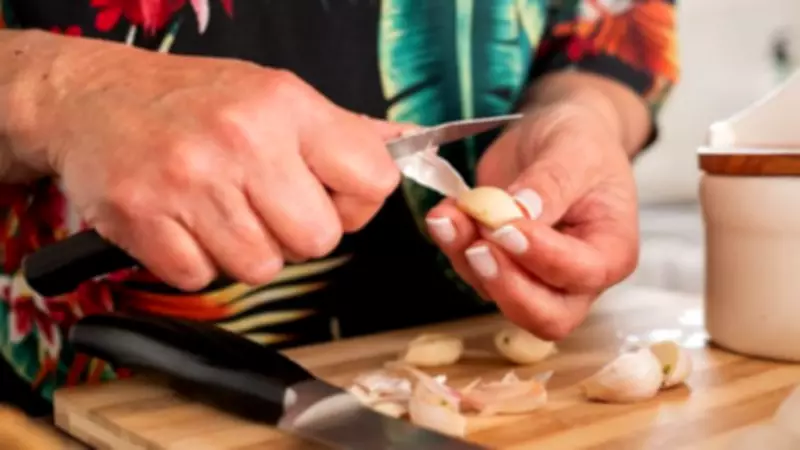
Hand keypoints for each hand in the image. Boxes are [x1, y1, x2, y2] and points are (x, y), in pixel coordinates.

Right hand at [18, 42, 407, 290]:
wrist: (91, 96)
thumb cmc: (193, 100)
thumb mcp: (275, 94)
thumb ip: (343, 131)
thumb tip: (408, 145)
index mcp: (287, 105)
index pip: (373, 181)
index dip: (356, 202)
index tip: (330, 195)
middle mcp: (242, 140)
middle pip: (319, 239)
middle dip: (299, 234)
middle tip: (266, 205)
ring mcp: (188, 181)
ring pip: (262, 267)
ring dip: (246, 250)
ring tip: (219, 210)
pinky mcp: (142, 219)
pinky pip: (201, 278)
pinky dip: (196, 261)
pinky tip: (183, 223)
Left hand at [426, 100, 639, 339]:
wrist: (558, 132)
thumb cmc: (581, 142)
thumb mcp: (573, 149)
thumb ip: (551, 182)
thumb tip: (520, 212)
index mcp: (611, 251)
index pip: (580, 274)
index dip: (541, 257)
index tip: (507, 226)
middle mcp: (577, 277)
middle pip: (545, 316)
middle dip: (505, 286)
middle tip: (477, 246)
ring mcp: (535, 276)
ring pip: (498, 295)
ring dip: (467, 260)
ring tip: (448, 217)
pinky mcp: (501, 265)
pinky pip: (473, 272)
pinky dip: (454, 246)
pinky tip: (446, 214)